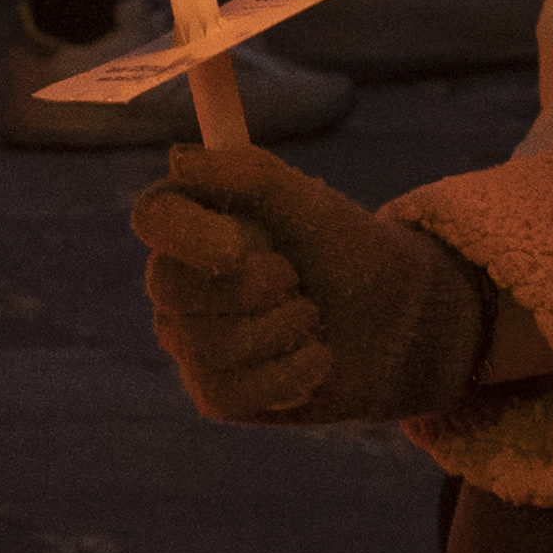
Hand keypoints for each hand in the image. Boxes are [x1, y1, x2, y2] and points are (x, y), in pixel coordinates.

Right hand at [130, 142, 488, 426]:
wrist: (399, 323)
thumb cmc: (350, 252)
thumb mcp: (311, 204)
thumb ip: (249, 173)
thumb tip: (179, 160)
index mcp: (195, 220)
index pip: (153, 218)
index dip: (187, 235)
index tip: (239, 246)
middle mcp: (180, 280)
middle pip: (170, 286)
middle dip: (250, 288)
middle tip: (297, 279)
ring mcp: (192, 340)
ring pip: (205, 344)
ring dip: (281, 329)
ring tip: (313, 316)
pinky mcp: (216, 392)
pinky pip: (226, 391)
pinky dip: (287, 374)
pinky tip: (316, 358)